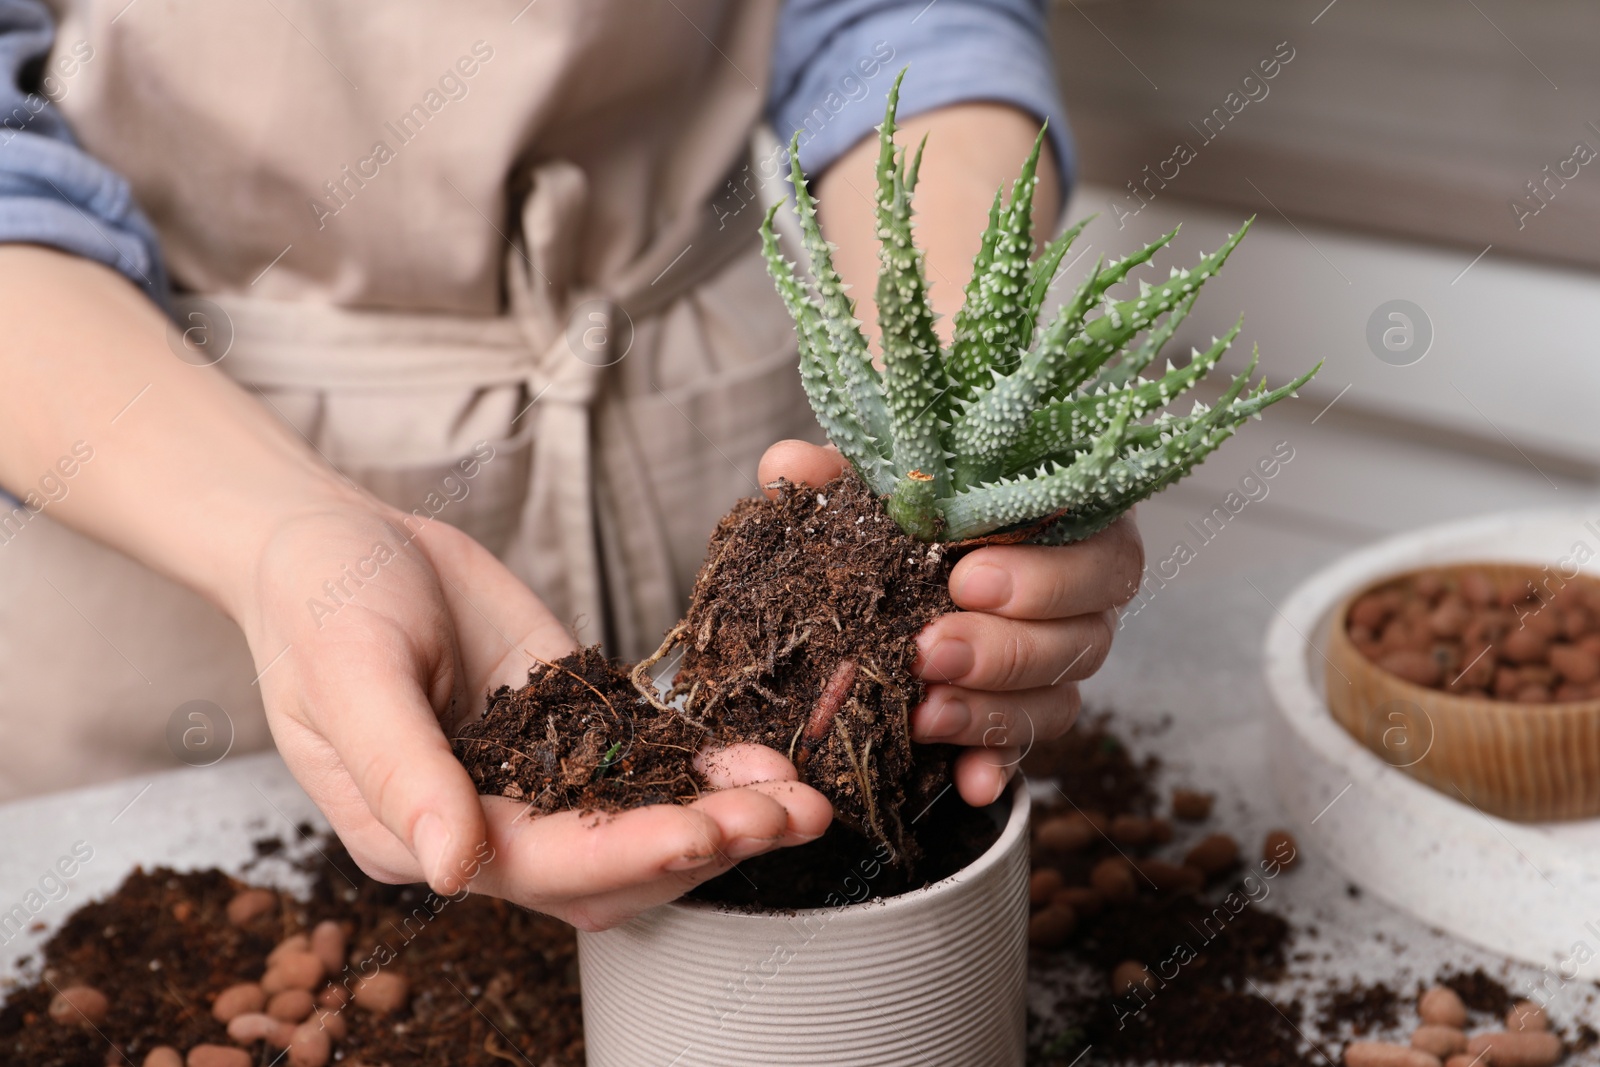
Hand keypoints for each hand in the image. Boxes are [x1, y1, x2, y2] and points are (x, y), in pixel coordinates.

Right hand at [234, 495, 830, 929]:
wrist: (336, 538)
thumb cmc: (320, 603)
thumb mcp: (349, 676)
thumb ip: (402, 772)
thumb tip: (449, 872)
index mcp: (425, 834)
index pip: (543, 868)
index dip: (629, 856)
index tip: (704, 830)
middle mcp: (492, 823)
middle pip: (614, 867)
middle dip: (705, 845)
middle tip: (791, 815)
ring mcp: (539, 777)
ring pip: (645, 824)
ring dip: (726, 819)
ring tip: (806, 798)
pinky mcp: (574, 724)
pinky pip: (652, 760)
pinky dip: (710, 768)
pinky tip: (768, 757)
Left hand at [759, 441, 1143, 806]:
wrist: (885, 555)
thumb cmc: (901, 503)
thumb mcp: (872, 479)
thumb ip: (840, 473)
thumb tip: (792, 467)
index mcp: (1069, 525)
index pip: (1101, 555)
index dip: (1045, 576)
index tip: (966, 580)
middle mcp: (1081, 599)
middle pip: (1084, 637)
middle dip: (1004, 650)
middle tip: (929, 652)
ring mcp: (1057, 662)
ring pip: (1057, 699)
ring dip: (989, 711)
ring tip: (922, 714)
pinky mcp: (1020, 713)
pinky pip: (1022, 749)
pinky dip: (994, 765)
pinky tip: (965, 781)